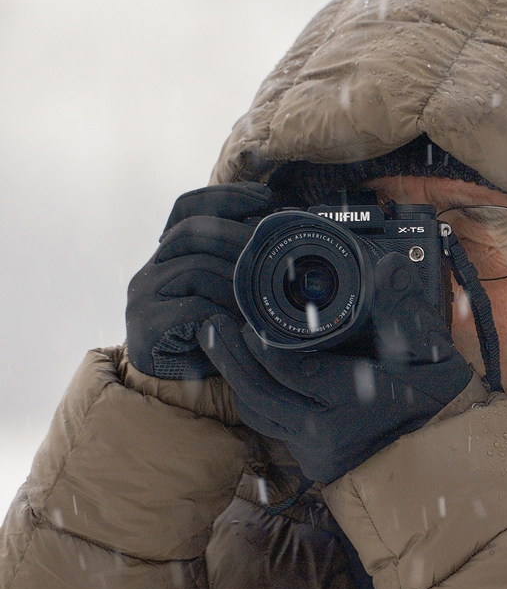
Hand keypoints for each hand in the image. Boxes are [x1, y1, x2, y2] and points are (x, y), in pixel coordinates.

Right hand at [126, 183, 272, 378]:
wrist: (182, 391)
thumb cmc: (215, 337)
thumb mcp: (231, 293)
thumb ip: (243, 263)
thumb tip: (281, 227)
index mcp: (170, 255)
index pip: (189, 208)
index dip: (226, 197)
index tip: (267, 200)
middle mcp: (150, 269)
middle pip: (193, 231)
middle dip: (240, 238)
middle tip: (273, 256)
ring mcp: (143, 295)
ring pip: (197, 266)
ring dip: (239, 283)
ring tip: (262, 300)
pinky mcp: (145, 324)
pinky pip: (193, 306)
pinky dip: (226, 313)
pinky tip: (242, 324)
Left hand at [199, 253, 471, 481]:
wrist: (444, 448)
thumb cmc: (437, 396)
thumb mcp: (428, 348)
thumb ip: (402, 307)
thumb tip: (384, 264)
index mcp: (355, 406)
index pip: (295, 373)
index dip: (263, 346)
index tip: (247, 319)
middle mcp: (329, 436)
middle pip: (262, 395)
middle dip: (232, 358)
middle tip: (214, 325)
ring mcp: (318, 454)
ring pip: (260, 413)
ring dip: (239, 377)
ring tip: (222, 343)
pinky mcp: (313, 462)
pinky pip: (271, 427)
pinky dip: (256, 397)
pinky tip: (248, 372)